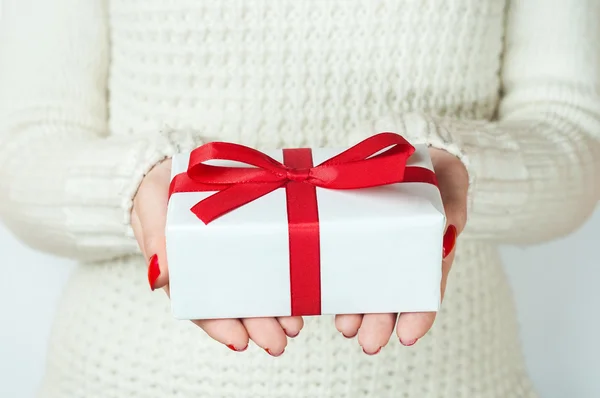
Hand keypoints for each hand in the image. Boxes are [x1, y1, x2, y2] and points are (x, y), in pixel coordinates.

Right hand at [130, 159, 302, 355]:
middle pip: (237, 306)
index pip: (202, 307)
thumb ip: (155, 239)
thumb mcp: (152, 209)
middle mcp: (213, 270)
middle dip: (258, 327)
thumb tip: (159, 277)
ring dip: (276, 312)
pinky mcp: (255, 236)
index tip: (239, 343)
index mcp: (185, 272)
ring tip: (295, 326)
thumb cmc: (158, 191)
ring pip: (258, 290)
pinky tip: (303, 292)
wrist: (175, 165)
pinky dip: (286, 279)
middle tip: (279, 343)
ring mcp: (236, 256)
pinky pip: (272, 260)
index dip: (220, 327)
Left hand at [334, 148, 468, 353]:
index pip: (427, 285)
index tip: (409, 336)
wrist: (405, 147)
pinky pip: (339, 260)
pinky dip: (332, 281)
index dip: (420, 314)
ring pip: (364, 285)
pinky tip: (323, 299)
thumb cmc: (433, 168)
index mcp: (427, 247)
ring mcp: (372, 245)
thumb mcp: (448, 181)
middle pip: (392, 294)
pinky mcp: (347, 232)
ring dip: (356, 310)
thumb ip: (452, 204)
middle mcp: (399, 253)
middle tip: (368, 343)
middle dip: (381, 321)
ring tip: (345, 328)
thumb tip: (451, 227)